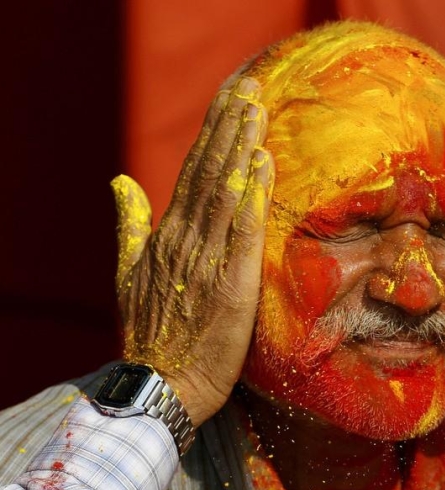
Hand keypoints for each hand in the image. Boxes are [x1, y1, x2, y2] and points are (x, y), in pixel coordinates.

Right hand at [110, 77, 273, 426]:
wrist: (162, 383)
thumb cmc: (151, 331)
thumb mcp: (129, 272)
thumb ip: (128, 223)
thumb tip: (119, 181)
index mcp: (166, 235)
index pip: (192, 173)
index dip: (212, 136)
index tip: (231, 102)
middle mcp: (184, 239)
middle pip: (209, 173)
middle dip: (229, 128)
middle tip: (250, 89)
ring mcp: (206, 260)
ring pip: (225, 193)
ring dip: (241, 149)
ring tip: (257, 112)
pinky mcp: (230, 283)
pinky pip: (242, 231)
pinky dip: (253, 196)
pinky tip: (263, 164)